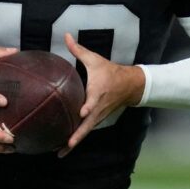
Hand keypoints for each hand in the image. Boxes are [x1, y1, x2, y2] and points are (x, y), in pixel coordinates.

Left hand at [58, 33, 143, 157]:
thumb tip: (66, 35)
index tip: (82, 111)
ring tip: (59, 153)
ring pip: (85, 132)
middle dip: (77, 136)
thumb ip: (78, 50)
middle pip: (87, 125)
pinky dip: (75, 140)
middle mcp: (97, 108)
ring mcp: (97, 117)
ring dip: (74, 143)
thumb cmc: (110, 71)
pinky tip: (63, 148)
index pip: (93, 101)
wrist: (130, 86)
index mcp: (97, 93)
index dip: (88, 107)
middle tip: (66, 145)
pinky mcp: (95, 120)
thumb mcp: (95, 60)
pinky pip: (84, 132)